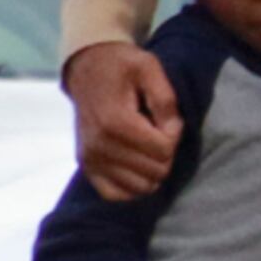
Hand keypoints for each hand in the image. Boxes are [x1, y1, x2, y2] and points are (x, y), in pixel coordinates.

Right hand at [64, 41, 180, 201]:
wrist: (88, 68)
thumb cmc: (121, 66)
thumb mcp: (150, 69)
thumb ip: (166, 100)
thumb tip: (172, 132)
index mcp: (115, 121)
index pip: (164, 151)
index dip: (173, 135)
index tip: (166, 119)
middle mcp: (99, 146)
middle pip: (155, 171)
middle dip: (165, 153)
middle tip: (156, 131)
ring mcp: (90, 160)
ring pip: (140, 187)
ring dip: (151, 169)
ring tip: (145, 145)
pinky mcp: (87, 168)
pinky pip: (116, 194)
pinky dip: (132, 185)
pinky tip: (136, 165)